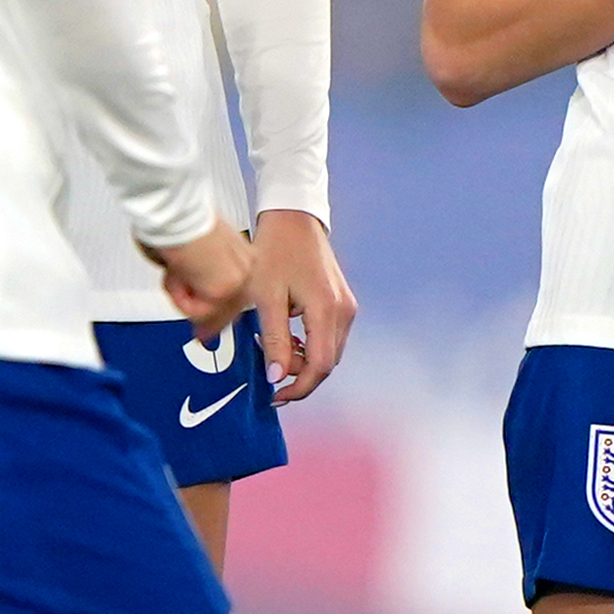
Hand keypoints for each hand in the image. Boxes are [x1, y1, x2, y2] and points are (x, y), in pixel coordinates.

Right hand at [147, 218, 255, 338]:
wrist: (177, 212)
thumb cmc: (180, 220)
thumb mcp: (198, 251)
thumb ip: (201, 275)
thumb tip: (194, 294)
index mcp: (247, 256)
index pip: (239, 295)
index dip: (221, 314)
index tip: (211, 328)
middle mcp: (249, 268)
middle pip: (230, 310)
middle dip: (205, 317)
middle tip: (198, 333)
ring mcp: (239, 281)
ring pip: (209, 312)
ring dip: (184, 298)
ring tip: (175, 272)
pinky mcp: (224, 290)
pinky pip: (197, 312)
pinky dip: (179, 296)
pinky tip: (177, 274)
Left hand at [250, 209, 357, 401]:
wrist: (293, 217)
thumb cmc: (275, 251)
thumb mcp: (266, 297)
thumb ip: (275, 340)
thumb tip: (277, 377)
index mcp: (327, 311)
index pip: (320, 366)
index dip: (299, 388)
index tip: (275, 396)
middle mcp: (344, 312)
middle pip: (327, 363)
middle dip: (299, 375)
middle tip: (269, 374)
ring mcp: (346, 307)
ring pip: (329, 351)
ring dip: (304, 361)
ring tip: (274, 351)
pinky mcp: (342, 302)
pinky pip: (329, 337)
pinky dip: (310, 346)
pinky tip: (288, 338)